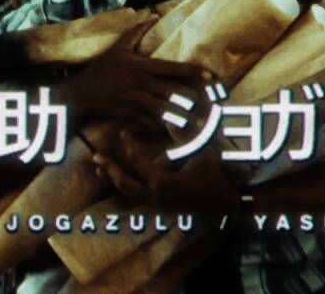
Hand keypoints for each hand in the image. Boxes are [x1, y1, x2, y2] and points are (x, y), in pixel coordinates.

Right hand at [55, 23, 214, 130]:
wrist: (77, 95)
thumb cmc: (99, 71)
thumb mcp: (117, 49)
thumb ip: (135, 32)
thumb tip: (152, 16)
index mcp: (142, 66)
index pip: (173, 67)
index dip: (194, 72)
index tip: (212, 78)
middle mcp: (140, 82)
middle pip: (173, 90)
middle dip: (193, 98)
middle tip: (213, 105)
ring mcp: (134, 100)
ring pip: (163, 109)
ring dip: (181, 117)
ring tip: (198, 124)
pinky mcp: (127, 115)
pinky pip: (147, 124)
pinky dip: (160, 130)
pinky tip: (174, 136)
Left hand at [92, 129, 239, 212]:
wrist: (229, 201)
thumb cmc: (217, 174)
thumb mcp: (202, 151)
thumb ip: (185, 135)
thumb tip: (170, 117)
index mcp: (165, 183)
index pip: (139, 163)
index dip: (130, 147)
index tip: (122, 132)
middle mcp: (157, 197)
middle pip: (125, 183)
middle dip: (109, 169)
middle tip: (95, 156)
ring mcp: (158, 205)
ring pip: (129, 193)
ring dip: (114, 179)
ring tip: (100, 167)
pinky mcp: (162, 208)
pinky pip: (137, 197)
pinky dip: (125, 187)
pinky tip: (118, 178)